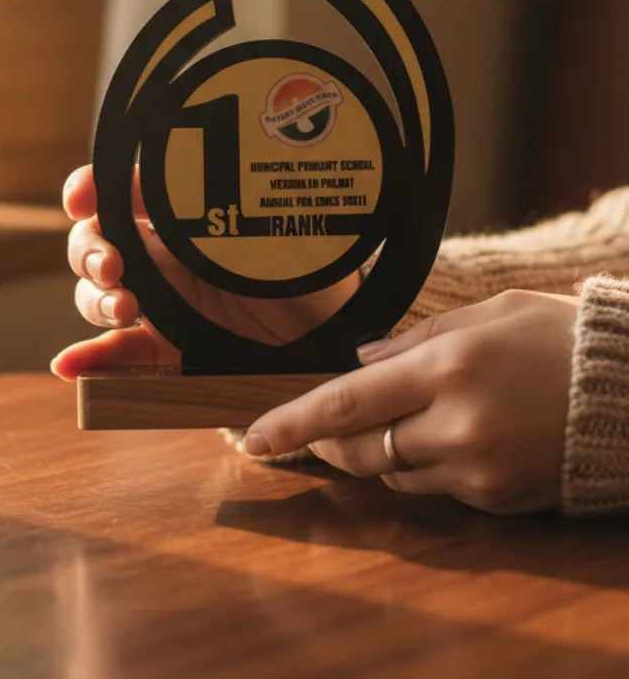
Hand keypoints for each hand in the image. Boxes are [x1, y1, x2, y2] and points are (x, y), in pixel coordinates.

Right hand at [51, 165, 359, 380]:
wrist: (334, 330)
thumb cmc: (308, 267)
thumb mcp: (268, 225)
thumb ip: (225, 203)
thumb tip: (177, 179)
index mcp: (182, 216)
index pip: (121, 191)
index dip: (90, 189)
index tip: (83, 199)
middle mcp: (164, 255)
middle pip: (95, 243)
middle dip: (89, 250)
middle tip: (113, 266)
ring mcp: (161, 303)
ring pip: (96, 296)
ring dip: (92, 300)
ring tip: (123, 310)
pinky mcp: (168, 349)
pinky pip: (120, 356)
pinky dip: (89, 361)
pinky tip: (70, 366)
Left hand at [243, 290, 577, 513]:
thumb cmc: (559, 337)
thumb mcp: (489, 313)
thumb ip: (417, 337)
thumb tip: (361, 361)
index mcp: (448, 366)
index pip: (346, 402)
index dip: (292, 423)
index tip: (252, 437)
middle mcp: (456, 424)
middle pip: (358, 450)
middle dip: (325, 444)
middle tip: (313, 432)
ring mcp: (478, 468)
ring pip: (392, 476)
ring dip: (379, 453)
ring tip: (404, 421)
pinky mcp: (498, 498)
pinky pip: (436, 491)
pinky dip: (425, 468)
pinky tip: (454, 439)